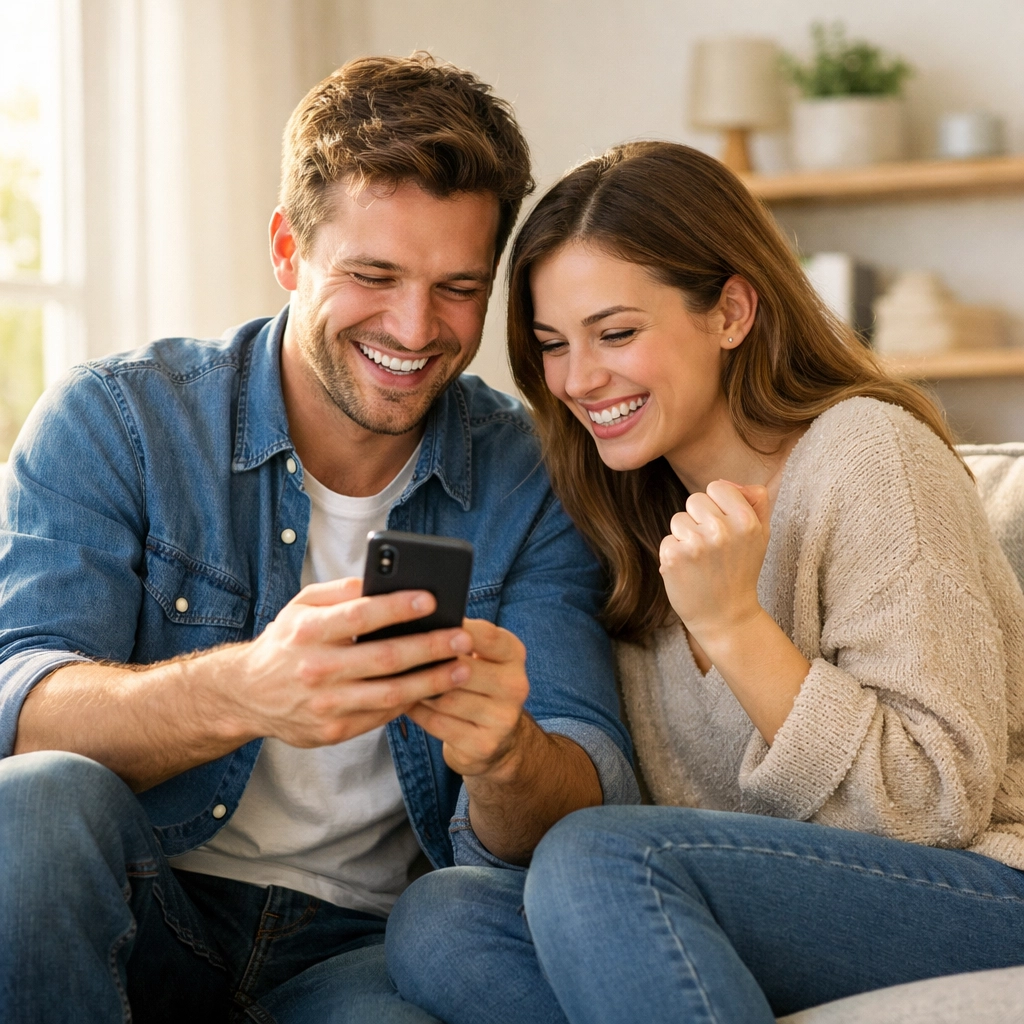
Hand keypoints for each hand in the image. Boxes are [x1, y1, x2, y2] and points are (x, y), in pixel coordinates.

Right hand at [226, 577, 471, 747]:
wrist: (248, 694)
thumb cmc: (286, 642)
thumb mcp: (301, 606)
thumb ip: (341, 591)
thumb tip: (382, 580)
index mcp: (308, 632)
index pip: (359, 616)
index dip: (398, 607)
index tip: (432, 599)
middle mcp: (316, 669)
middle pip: (384, 658)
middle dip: (430, 647)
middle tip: (461, 637)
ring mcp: (325, 705)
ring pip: (390, 694)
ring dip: (432, 681)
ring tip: (462, 668)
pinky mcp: (333, 731)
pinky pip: (382, 716)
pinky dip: (411, 702)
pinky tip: (435, 689)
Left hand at [405, 619, 529, 777]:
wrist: (497, 740)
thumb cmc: (475, 683)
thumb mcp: (478, 655)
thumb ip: (455, 637)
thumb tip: (413, 619)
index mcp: (514, 654)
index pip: (485, 635)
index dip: (454, 630)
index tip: (424, 623)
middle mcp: (515, 685)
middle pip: (462, 669)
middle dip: (428, 664)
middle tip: (397, 656)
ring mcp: (502, 718)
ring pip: (445, 698)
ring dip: (417, 689)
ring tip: (397, 680)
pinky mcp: (484, 745)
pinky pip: (437, 723)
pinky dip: (417, 711)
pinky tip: (405, 703)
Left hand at [659, 480, 771, 642]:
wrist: (726, 617)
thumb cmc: (741, 571)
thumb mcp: (760, 534)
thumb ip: (755, 499)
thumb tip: (725, 481)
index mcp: (746, 521)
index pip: (717, 487)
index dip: (717, 505)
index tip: (724, 526)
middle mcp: (721, 530)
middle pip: (695, 500)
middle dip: (700, 520)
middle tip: (713, 548)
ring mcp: (696, 544)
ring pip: (678, 519)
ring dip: (685, 537)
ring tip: (701, 561)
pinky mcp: (673, 557)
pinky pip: (667, 539)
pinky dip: (674, 555)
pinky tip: (689, 572)